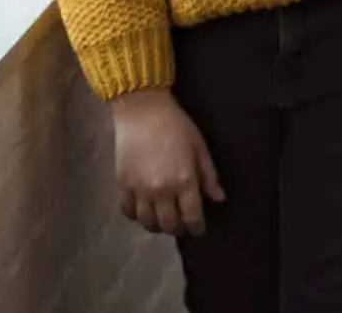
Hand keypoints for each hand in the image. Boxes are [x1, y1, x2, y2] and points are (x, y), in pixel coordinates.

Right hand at [111, 87, 223, 235]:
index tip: (199, 230)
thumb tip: (219, 198)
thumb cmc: (177, 125)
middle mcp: (161, 191)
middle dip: (178, 229)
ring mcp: (139, 191)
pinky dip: (137, 216)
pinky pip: (128, 213)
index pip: (192, 216)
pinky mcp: (122, 186)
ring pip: (147, 223)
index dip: (197, 228)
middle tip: (182, 225)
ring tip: (164, 220)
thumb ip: (209, 175)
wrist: (142, 111)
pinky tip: (144, 211)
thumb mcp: (199, 147)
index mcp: (184, 180)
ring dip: (157, 226)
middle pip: (169, 224)